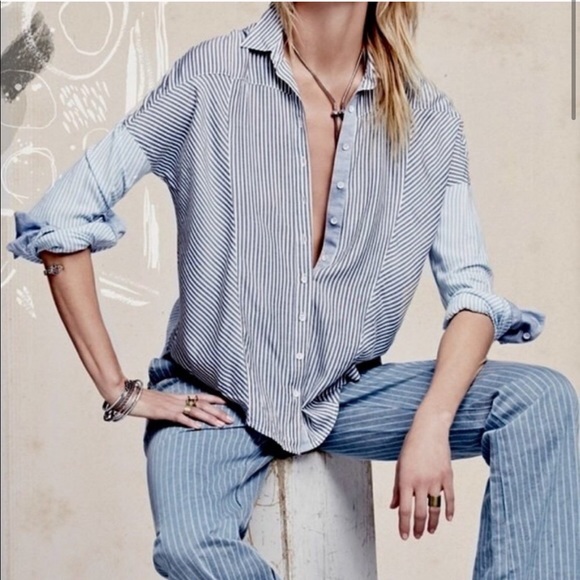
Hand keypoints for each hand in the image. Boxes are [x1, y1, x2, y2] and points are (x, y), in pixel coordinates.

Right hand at [130, 388, 234, 428]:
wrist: (124, 394)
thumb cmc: (139, 400)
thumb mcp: (157, 402)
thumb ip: (168, 406)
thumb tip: (175, 411)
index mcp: (176, 396)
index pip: (200, 396)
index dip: (214, 399)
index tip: (228, 403)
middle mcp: (176, 399)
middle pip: (202, 405)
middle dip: (218, 412)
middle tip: (231, 419)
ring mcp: (170, 405)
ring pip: (195, 411)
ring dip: (210, 418)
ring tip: (222, 425)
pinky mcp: (162, 412)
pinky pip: (179, 417)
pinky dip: (190, 422)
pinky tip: (199, 427)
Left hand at [390, 415, 454, 539]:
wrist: (429, 430)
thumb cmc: (411, 447)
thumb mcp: (399, 466)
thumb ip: (397, 488)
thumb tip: (394, 507)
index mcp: (406, 480)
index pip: (404, 510)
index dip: (404, 526)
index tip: (404, 536)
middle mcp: (421, 482)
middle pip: (420, 512)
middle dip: (418, 528)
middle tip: (417, 536)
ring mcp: (436, 480)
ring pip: (435, 508)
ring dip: (433, 523)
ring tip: (430, 531)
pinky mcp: (448, 476)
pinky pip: (450, 498)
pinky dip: (449, 510)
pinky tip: (447, 519)